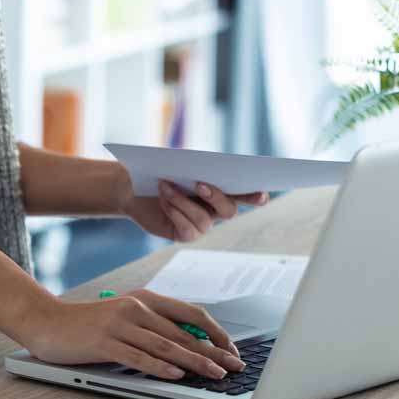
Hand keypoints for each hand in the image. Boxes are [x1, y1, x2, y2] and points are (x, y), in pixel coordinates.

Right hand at [16, 288, 247, 379]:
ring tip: (214, 373)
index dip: (215, 331)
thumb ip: (153, 325)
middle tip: (235, 365)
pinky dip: (159, 366)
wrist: (46, 321)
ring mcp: (119, 324)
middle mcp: (135, 308)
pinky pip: (137, 356)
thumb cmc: (87, 323)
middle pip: (183, 333)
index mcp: (144, 299)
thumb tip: (189, 344)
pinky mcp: (104, 342)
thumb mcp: (124, 316)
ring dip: (194, 361)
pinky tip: (175, 374)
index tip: (231, 348)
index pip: (190, 313)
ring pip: (166, 345)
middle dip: (213, 351)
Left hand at [117, 178, 268, 241]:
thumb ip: (195, 163)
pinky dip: (173, 211)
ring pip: (203, 219)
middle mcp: (216, 211)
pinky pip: (187, 228)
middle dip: (216, 196)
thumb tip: (203, 165)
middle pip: (229, 210)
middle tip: (200, 183)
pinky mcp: (185, 234)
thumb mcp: (179, 163)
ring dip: (182, 200)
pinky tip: (162, 199)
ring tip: (165, 185)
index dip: (254, 196)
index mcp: (221, 190)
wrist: (136, 188)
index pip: (244, 194)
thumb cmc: (162, 171)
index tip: (261, 194)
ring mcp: (202, 225)